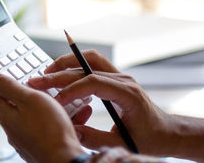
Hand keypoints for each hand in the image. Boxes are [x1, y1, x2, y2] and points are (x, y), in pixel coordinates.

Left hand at [0, 73, 84, 162]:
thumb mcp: (29, 99)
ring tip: (58, 101)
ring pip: (31, 116)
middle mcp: (13, 129)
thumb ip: (9, 87)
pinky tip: (66, 118)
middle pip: (14, 104)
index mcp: (6, 116)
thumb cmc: (50, 131)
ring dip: (43, 106)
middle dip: (25, 92)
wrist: (65, 159)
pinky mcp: (38, 146)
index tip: (3, 71)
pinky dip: (53, 120)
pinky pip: (43, 128)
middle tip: (37, 83)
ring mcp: (25, 139)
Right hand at [28, 50, 172, 155]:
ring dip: (66, 62)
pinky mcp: (114, 78)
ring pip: (89, 58)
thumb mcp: (120, 143)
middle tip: (37, 80)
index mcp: (127, 94)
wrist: (166, 132)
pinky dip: (74, 64)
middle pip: (86, 68)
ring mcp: (119, 76)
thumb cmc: (148, 138)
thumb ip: (94, 138)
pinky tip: (60, 71)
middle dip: (59, 74)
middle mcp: (123, 80)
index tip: (54, 101)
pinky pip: (92, 63)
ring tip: (46, 71)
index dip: (70, 90)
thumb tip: (70, 131)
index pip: (93, 83)